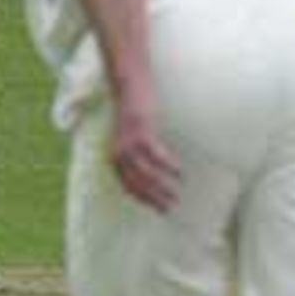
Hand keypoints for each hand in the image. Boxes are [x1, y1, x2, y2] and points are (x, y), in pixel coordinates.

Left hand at [109, 95, 180, 213]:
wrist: (127, 86)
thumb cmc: (133, 113)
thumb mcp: (130, 138)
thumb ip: (136, 154)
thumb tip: (151, 171)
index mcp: (115, 157)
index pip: (128, 186)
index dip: (143, 199)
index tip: (158, 210)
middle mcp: (119, 153)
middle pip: (136, 183)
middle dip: (153, 199)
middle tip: (169, 209)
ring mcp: (129, 142)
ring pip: (145, 173)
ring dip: (160, 187)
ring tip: (176, 196)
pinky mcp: (140, 130)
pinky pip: (155, 153)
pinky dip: (167, 165)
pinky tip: (179, 173)